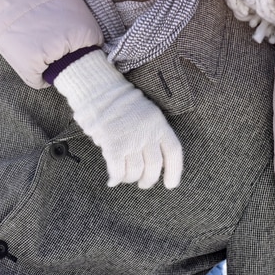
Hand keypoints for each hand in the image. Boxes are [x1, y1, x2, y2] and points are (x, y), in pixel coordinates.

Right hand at [53, 50, 182, 188]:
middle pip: (154, 166)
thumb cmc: (121, 104)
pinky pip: (118, 170)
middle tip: (143, 184)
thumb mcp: (145, 114)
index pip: (174, 152)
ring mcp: (131, 139)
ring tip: (125, 177)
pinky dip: (116, 178)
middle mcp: (148, 133)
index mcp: (159, 124)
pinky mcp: (114, 145)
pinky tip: (113, 181)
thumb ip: (150, 134)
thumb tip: (148, 161)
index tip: (171, 185)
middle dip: (148, 180)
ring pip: (136, 171)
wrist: (100, 89)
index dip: (174, 171)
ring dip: (130, 178)